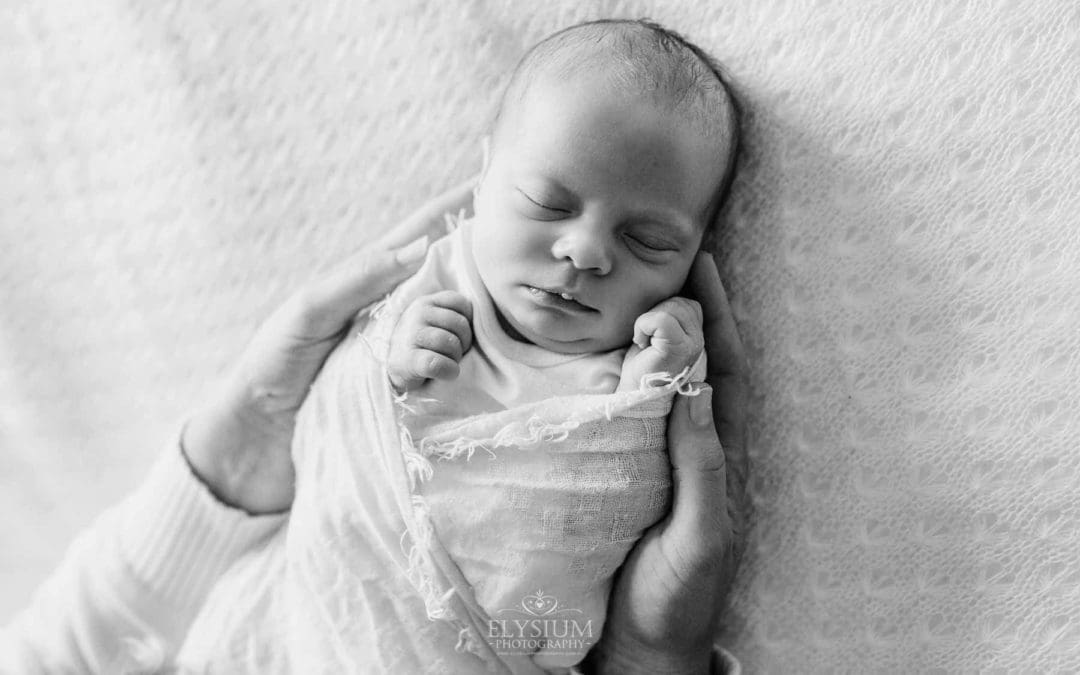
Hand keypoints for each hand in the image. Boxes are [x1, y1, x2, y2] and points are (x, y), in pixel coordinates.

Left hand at [181, 178, 475, 513]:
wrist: (256, 444)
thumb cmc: (274, 366)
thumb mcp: (310, 312)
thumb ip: (360, 278)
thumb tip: (422, 245)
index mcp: (371, 285)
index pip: (424, 234)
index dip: (459, 205)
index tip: (500, 179)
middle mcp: (397, 315)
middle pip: (454, 281)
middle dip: (480, 269)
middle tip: (516, 253)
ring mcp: (406, 354)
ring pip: (459, 328)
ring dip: (468, 324)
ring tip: (493, 315)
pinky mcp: (412, 395)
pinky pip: (451, 374)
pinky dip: (462, 367)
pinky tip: (488, 363)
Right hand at [589, 252, 747, 673]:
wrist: (640, 651)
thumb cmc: (676, 599)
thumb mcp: (698, 535)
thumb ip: (700, 466)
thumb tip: (693, 387)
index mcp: (716, 460)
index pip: (724, 372)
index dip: (717, 317)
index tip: (700, 264)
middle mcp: (689, 451)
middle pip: (694, 365)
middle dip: (686, 310)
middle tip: (661, 261)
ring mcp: (657, 462)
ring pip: (660, 384)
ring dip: (652, 336)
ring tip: (629, 293)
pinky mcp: (623, 477)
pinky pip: (626, 415)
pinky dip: (619, 378)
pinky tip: (596, 359)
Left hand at [617, 297, 703, 391]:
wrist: (633, 393)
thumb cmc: (641, 364)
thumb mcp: (657, 333)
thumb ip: (668, 316)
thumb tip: (665, 292)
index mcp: (696, 334)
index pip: (688, 303)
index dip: (664, 311)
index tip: (652, 333)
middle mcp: (699, 340)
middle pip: (679, 301)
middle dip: (655, 314)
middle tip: (646, 339)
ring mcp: (692, 344)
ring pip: (671, 307)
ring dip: (648, 321)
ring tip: (645, 342)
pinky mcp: (678, 349)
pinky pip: (661, 319)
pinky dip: (643, 326)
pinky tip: (641, 343)